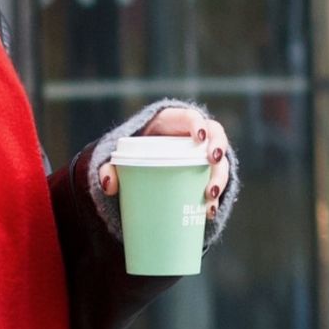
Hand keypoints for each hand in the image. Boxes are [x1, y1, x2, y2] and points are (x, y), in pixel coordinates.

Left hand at [97, 106, 232, 218]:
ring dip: (219, 178)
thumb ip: (110, 167)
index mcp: (171, 122)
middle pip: (215, 136)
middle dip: (218, 149)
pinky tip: (210, 212)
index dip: (198, 124)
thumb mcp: (120, 157)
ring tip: (210, 196)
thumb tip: (108, 183)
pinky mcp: (204, 174)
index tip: (199, 138)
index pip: (190, 116)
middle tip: (212, 164)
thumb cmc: (130, 155)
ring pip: (219, 162)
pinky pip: (215, 183)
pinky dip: (215, 198)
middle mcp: (191, 135)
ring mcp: (201, 155)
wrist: (138, 166)